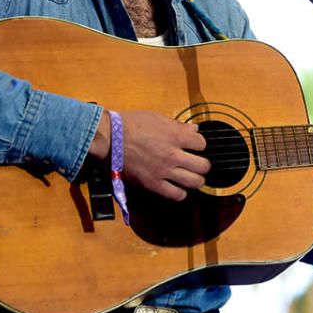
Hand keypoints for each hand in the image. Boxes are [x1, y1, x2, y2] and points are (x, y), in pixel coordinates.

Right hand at [89, 110, 209, 200]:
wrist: (109, 138)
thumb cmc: (130, 124)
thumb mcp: (157, 117)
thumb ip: (178, 124)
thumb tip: (194, 129)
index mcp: (175, 135)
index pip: (202, 144)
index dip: (199, 145)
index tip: (194, 146)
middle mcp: (172, 154)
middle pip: (203, 166)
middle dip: (203, 165)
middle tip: (198, 164)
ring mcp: (163, 170)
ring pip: (194, 182)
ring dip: (196, 180)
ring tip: (191, 177)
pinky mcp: (153, 184)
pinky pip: (176, 195)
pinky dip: (180, 193)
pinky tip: (177, 187)